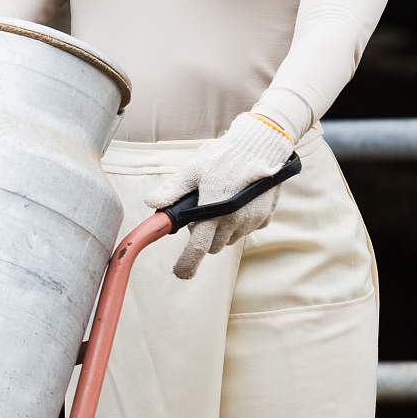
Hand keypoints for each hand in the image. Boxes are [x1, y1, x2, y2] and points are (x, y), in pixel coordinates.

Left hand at [144, 113, 294, 279]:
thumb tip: (152, 203)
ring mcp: (252, 220)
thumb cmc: (224, 155)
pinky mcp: (264, 217)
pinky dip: (237, 222)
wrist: (261, 145)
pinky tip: (235, 202)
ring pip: (228, 238)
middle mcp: (235, 221)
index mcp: (213, 212)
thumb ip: (172, 190)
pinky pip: (246, 229)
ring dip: (219, 230)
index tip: (180, 272)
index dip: (187, 264)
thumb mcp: (192, 169)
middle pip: (212, 246)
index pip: (198, 248)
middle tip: (198, 213)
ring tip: (217, 202)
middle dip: (202, 237)